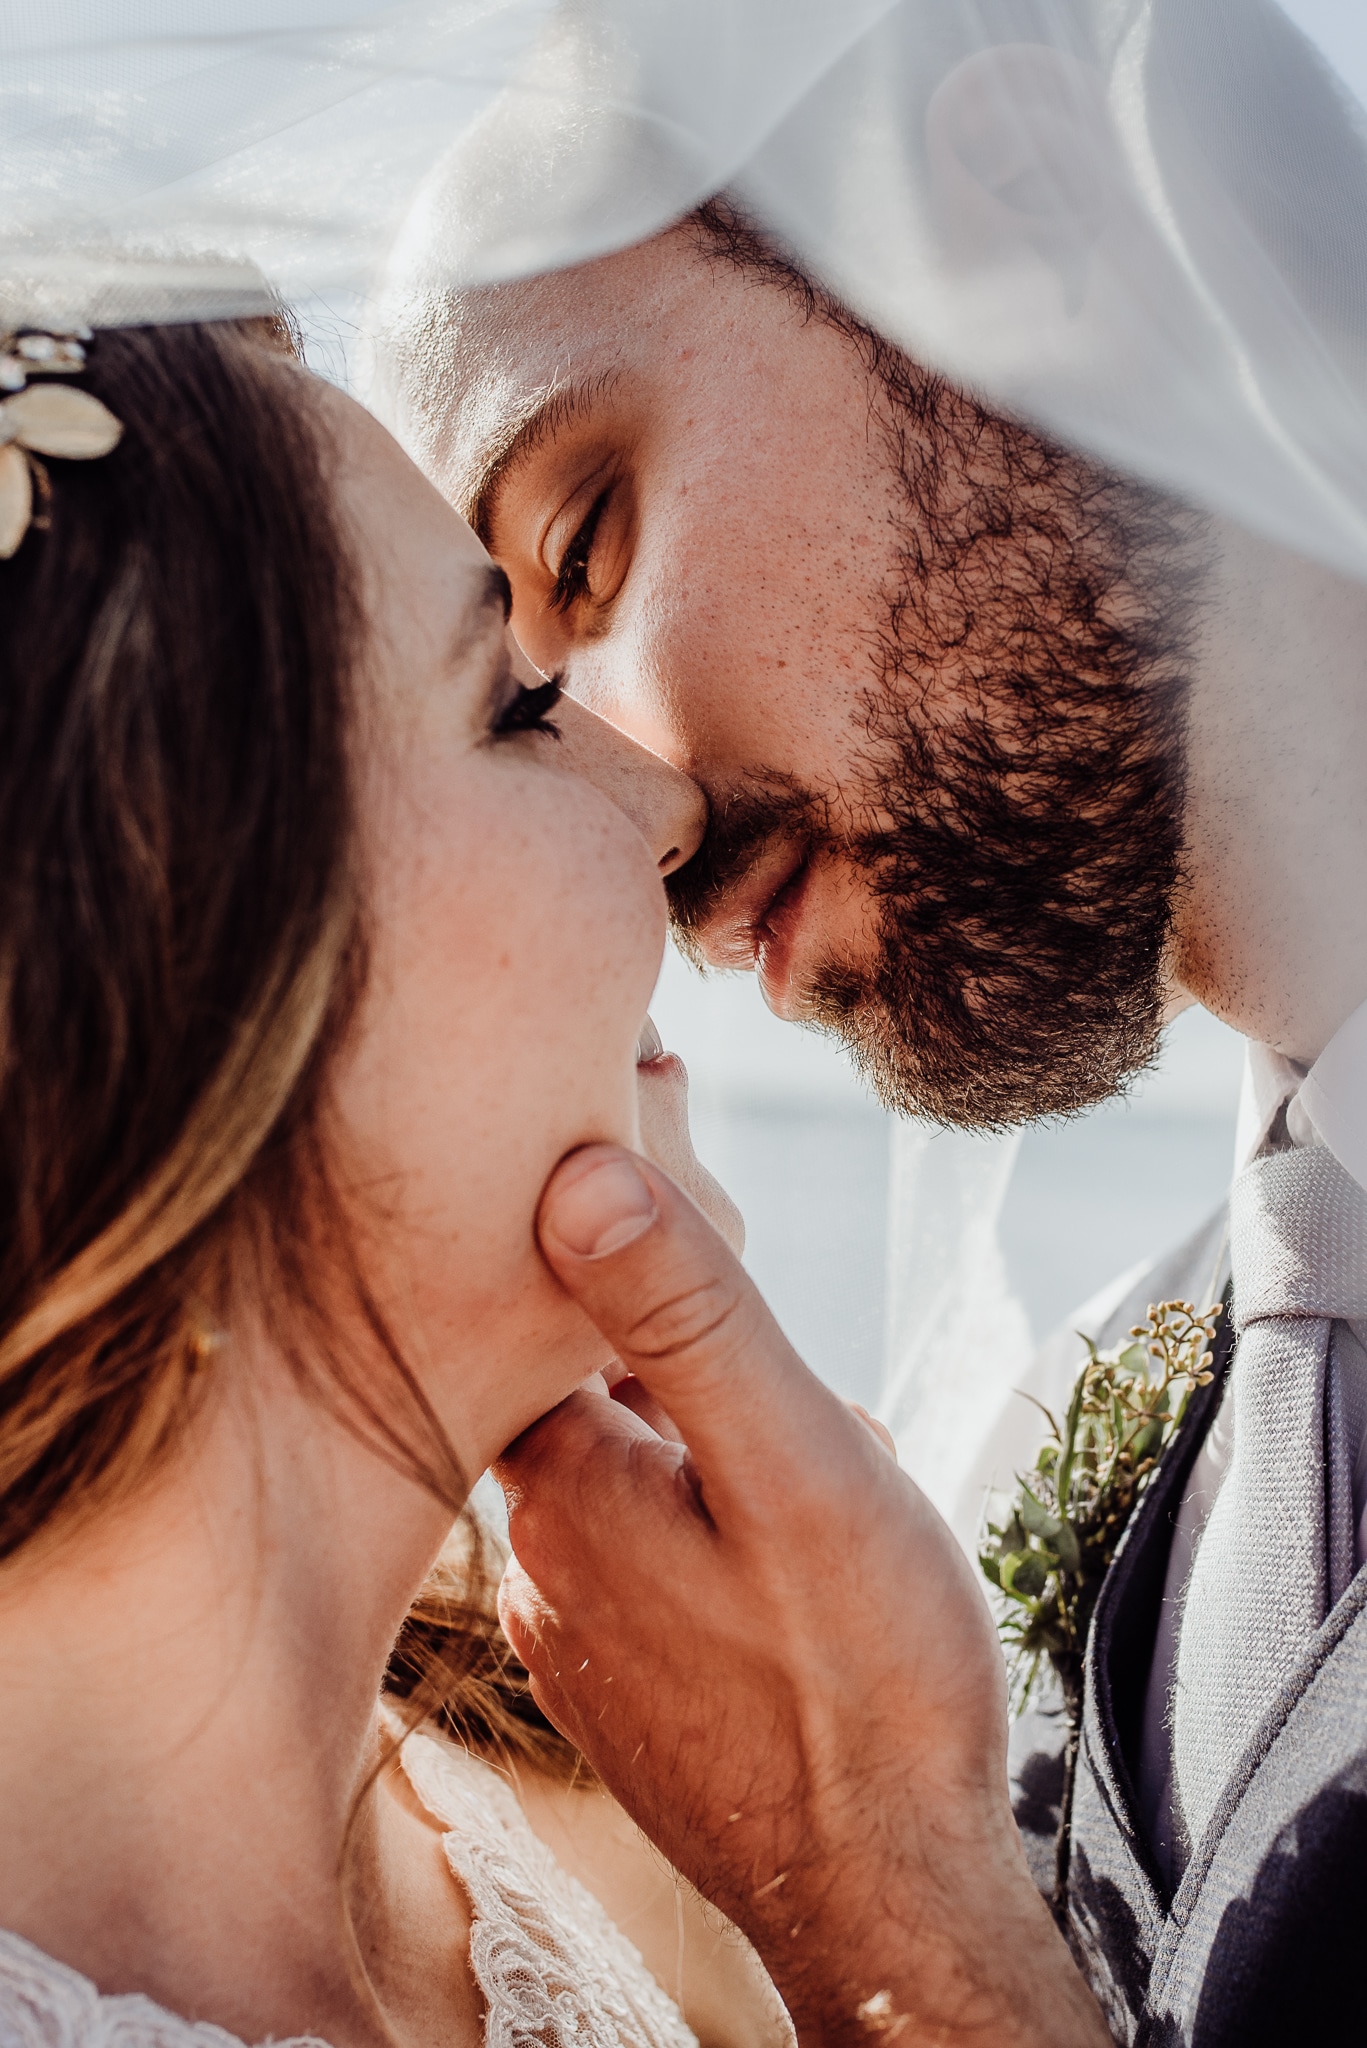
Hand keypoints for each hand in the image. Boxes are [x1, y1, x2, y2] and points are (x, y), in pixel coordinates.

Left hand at [497, 1146, 1108, 2046]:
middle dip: (706, 1366)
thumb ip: (689, 1315)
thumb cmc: (863, 1681)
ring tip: (829, 1506)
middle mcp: (539, 1557)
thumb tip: (572, 1171)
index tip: (703, 1215)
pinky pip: (664, 1554)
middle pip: (600, 1382)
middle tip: (807, 1412)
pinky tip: (806, 1580)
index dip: (630, 1241)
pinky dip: (729, 1532)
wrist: (889, 1908)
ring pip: (646, 1469)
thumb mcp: (794, 1462)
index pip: (546, 1301)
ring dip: (729, 1452)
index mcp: (558, 1483)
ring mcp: (579, 1631)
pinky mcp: (626, 1685)